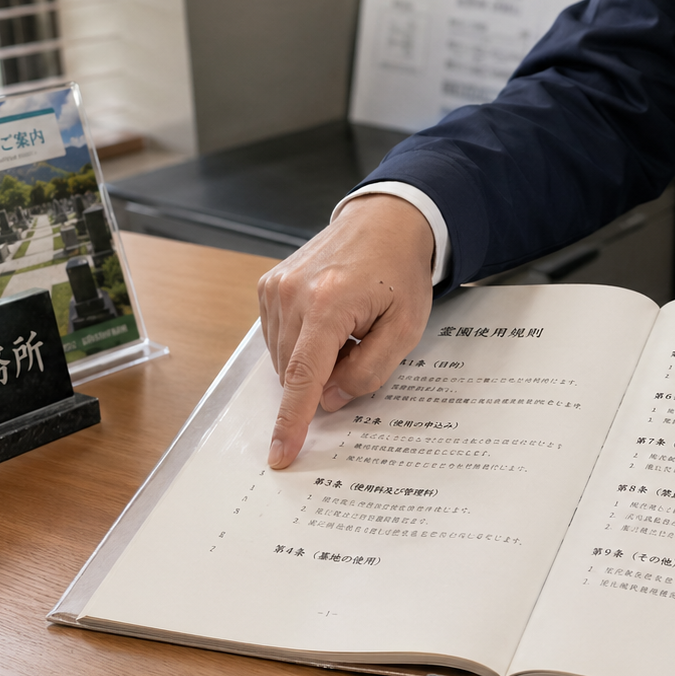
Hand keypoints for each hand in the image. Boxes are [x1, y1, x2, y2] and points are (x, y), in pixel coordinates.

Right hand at [258, 194, 434, 468]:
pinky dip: (302, 344)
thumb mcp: (405, 328)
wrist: (384, 221)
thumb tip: (330, 399)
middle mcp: (291, 294)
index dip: (292, 421)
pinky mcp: (268, 286)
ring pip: (284, 359)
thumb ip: (370, 370)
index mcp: (327, 303)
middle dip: (323, 379)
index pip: (303, 378)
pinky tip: (329, 323)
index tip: (281, 454)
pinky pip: (277, 339)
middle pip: (294, 372)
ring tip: (348, 329)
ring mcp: (275, 288)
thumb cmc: (400, 272)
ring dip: (313, 361)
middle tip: (360, 348)